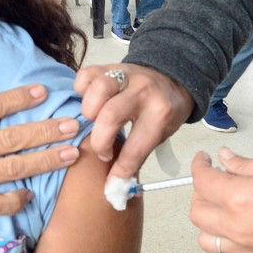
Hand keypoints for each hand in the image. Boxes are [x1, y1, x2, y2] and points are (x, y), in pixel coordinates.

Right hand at [74, 63, 191, 178]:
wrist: (171, 78)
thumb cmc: (164, 111)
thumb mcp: (161, 135)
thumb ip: (137, 156)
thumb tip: (115, 187)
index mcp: (161, 113)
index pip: (136, 148)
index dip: (121, 170)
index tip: (112, 182)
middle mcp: (143, 91)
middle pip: (110, 116)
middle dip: (100, 141)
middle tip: (104, 150)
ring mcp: (125, 74)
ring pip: (97, 89)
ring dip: (89, 111)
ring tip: (94, 122)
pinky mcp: (109, 66)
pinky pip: (86, 75)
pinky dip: (81, 90)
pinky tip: (90, 102)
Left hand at [190, 148, 252, 252]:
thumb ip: (245, 164)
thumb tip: (225, 159)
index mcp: (239, 198)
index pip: (203, 181)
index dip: (199, 166)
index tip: (205, 159)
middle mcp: (235, 226)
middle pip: (197, 212)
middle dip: (200, 192)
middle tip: (215, 179)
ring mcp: (244, 246)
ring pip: (206, 239)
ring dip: (207, 221)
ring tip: (222, 207)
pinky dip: (225, 246)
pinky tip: (235, 232)